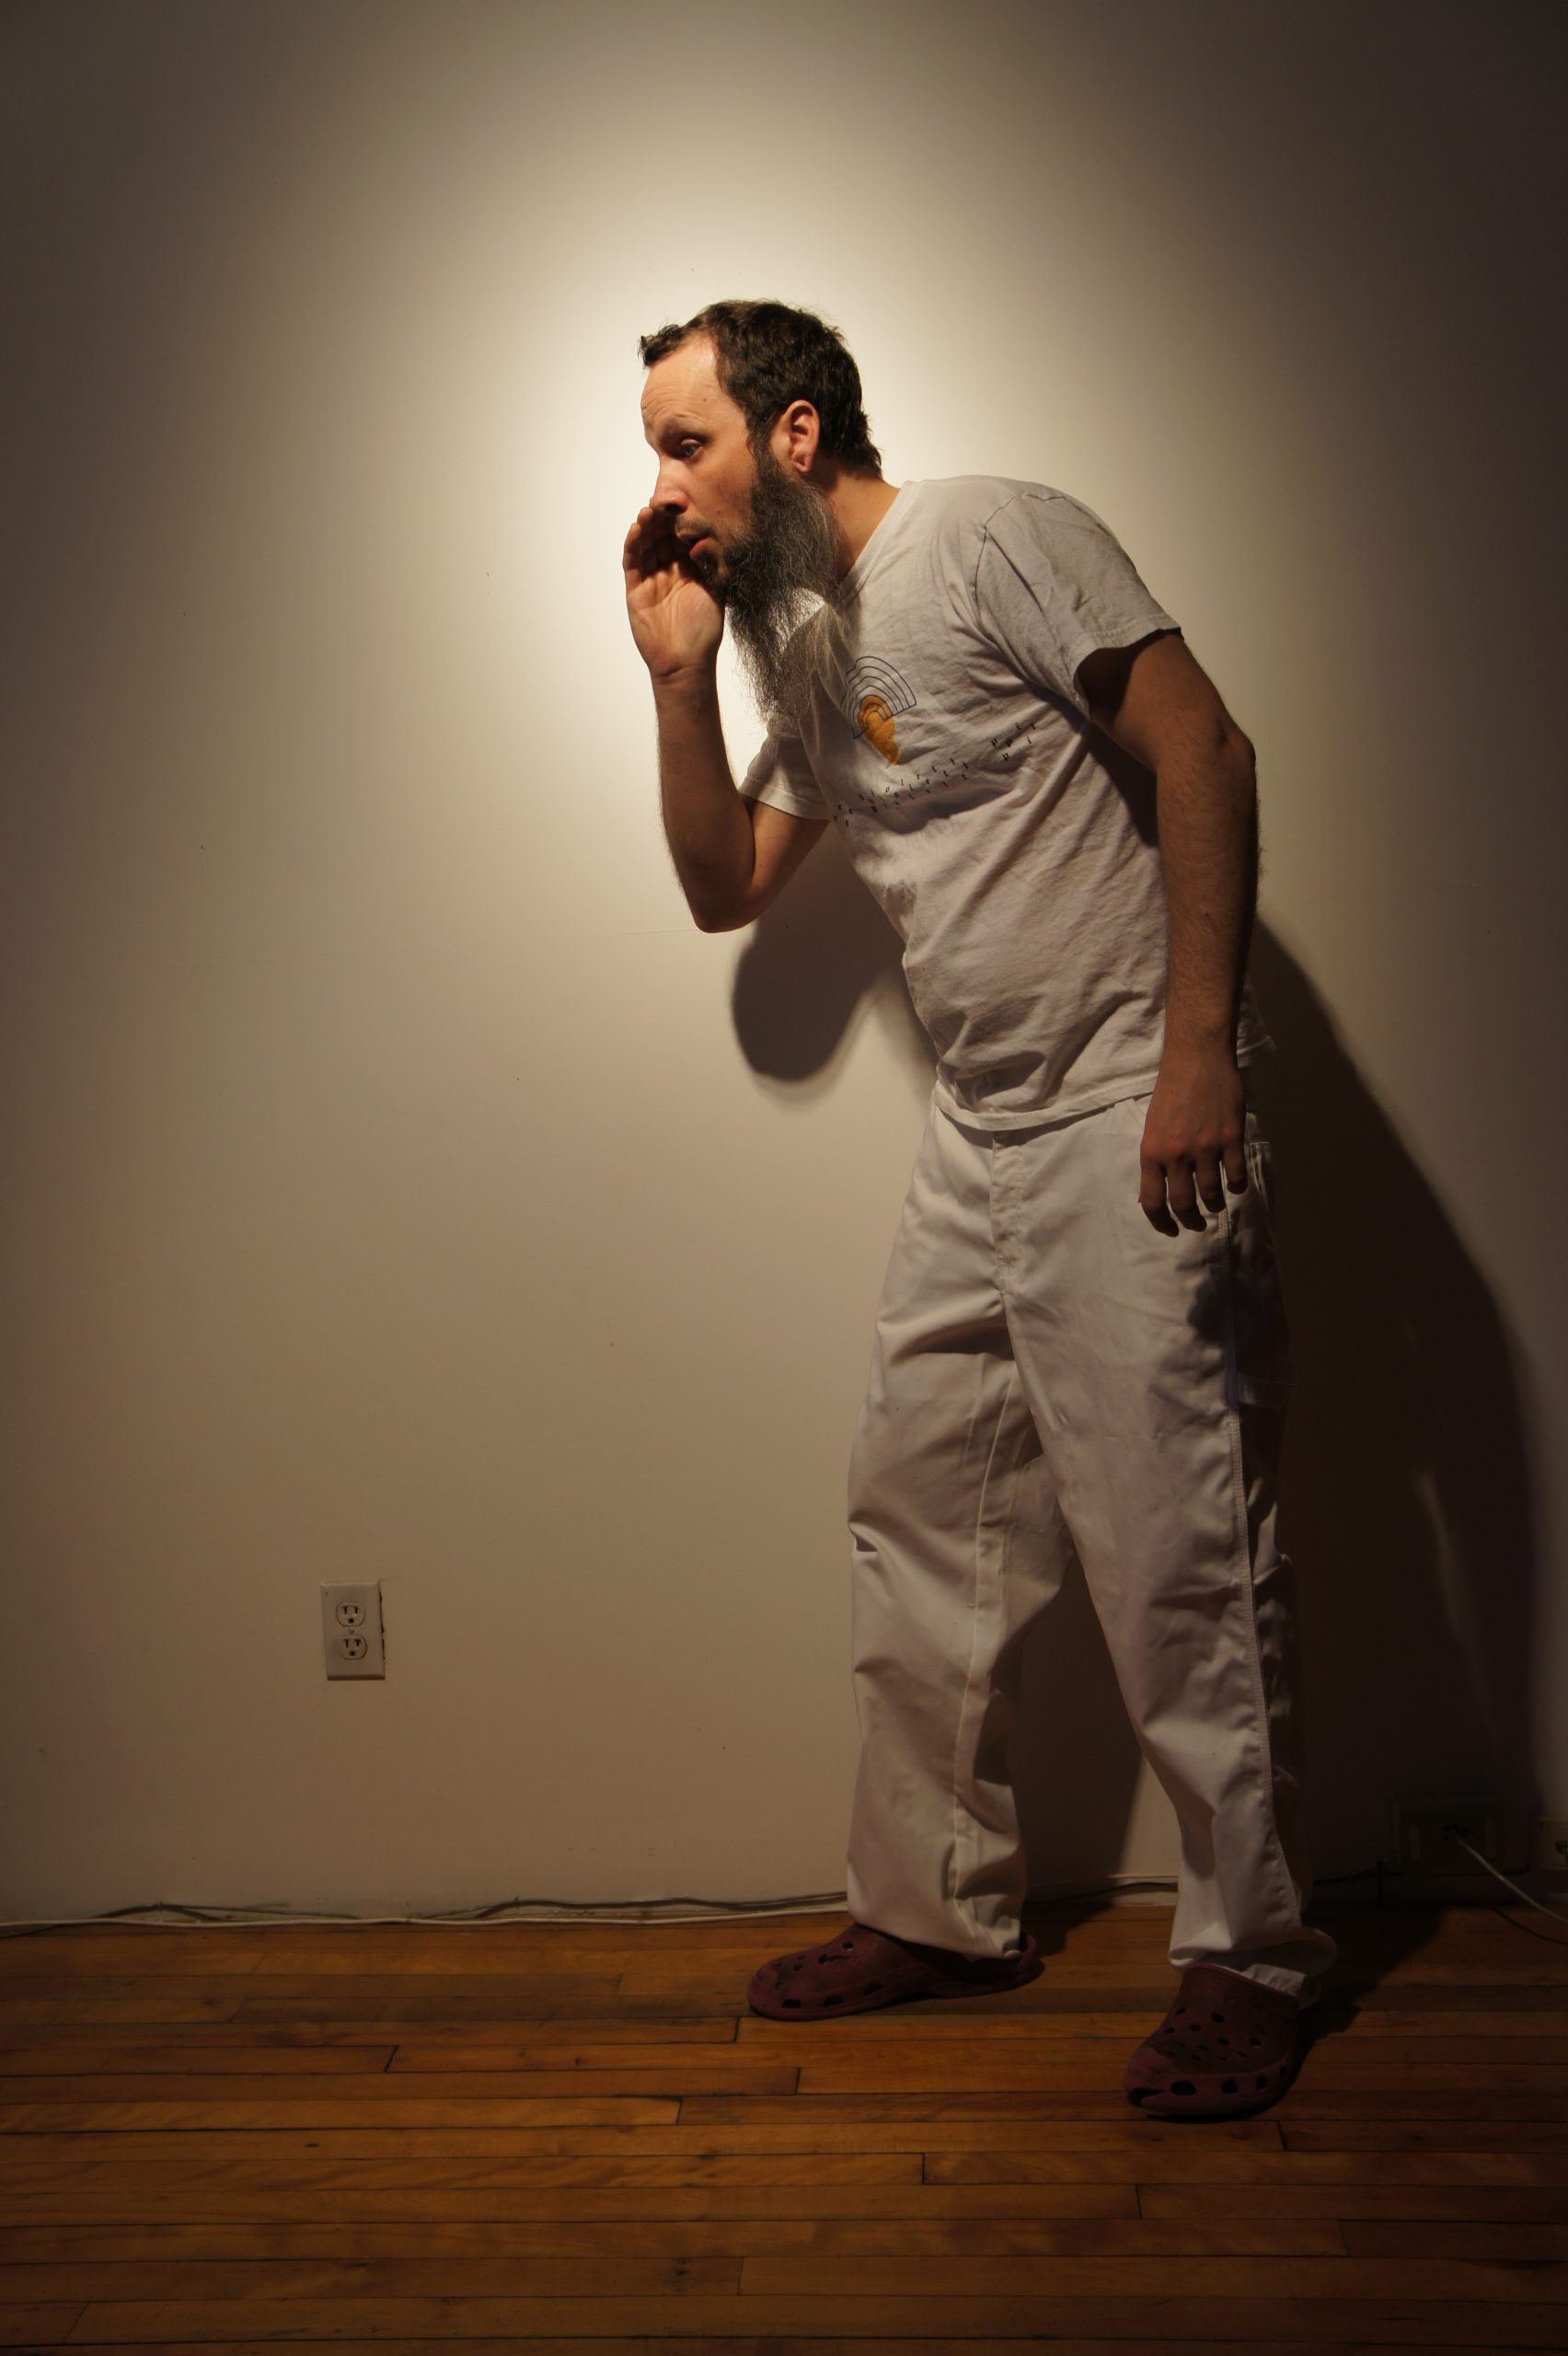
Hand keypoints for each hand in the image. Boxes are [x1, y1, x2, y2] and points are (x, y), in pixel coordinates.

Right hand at [623, 503, 723, 680]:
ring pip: (645, 543)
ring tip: (649, 509)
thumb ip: (711, 563)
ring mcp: (650, 577)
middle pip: (661, 534)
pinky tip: (637, 528)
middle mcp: (669, 568)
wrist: (686, 662)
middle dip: (662, 515)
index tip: (686, 500)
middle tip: (666, 498)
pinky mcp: (635, 589)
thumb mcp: (715, 591)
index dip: (682, 517)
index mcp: (689, 566)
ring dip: (646, 524)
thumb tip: (707, 536)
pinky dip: (633, 544)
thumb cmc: (703, 630)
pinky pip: (632, 562)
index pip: (682, 534)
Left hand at [1138, 1049, 1247, 1234]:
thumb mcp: (1153, 1125)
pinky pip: (1235, 1175)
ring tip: (1216, 1204)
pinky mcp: (1230, 1137)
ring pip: (1211, 1193)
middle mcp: (1176, 1154)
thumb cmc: (1171, 1088)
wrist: (1196, 1057)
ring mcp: (1205, 1147)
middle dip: (1191, 1221)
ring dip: (1215, 1204)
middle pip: (1183, 1203)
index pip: (1151, 1201)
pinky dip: (1236, 1186)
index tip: (1170, 1230)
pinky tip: (1235, 1186)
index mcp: (1151, 1151)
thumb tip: (1163, 1188)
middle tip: (1196, 1224)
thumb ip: (1158, 1156)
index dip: (1161, 1222)